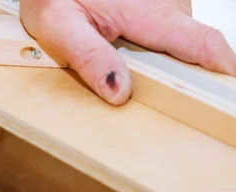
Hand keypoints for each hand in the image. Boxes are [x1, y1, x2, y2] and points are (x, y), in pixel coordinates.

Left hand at [20, 0, 235, 104]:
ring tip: (121, 63)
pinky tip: (124, 50)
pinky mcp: (158, 4)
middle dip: (176, 74)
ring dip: (159, 60)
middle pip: (191, 48)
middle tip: (146, 91)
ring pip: (178, 40)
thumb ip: (90, 58)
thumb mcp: (59, 26)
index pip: (202, 42)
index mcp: (148, 10)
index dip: (223, 70)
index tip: (228, 96)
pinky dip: (152, 48)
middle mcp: (165, 2)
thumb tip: (119, 92)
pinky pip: (167, 33)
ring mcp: (164, 2)